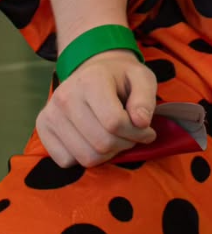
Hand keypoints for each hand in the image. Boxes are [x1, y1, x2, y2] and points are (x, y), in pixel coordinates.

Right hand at [36, 52, 157, 167]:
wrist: (94, 72)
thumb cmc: (121, 78)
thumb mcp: (142, 78)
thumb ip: (145, 99)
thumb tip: (141, 123)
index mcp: (91, 80)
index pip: (114, 123)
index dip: (137, 133)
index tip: (147, 130)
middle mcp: (65, 96)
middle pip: (101, 143)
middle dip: (125, 144)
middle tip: (132, 135)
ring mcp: (50, 113)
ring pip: (85, 157)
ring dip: (108, 154)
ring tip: (115, 137)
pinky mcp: (42, 128)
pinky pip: (67, 161)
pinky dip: (85, 157)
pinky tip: (94, 140)